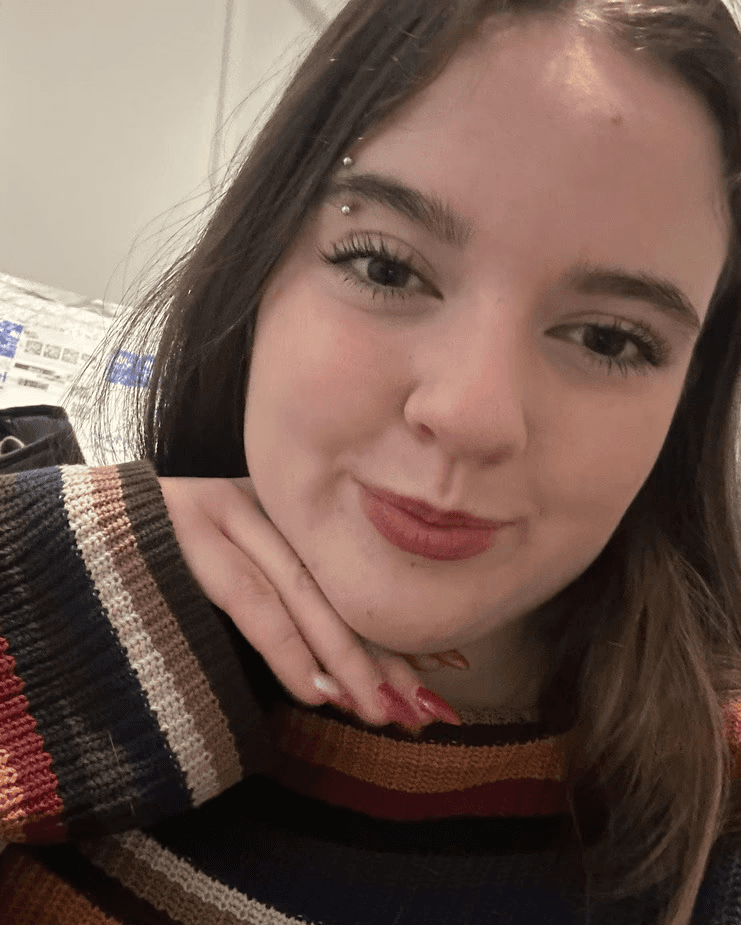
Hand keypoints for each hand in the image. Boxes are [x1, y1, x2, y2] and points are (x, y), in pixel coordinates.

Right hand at [158, 476, 464, 729]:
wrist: (95, 523)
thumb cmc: (177, 559)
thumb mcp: (245, 569)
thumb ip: (295, 605)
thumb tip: (355, 671)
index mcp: (290, 515)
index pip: (355, 578)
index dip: (401, 625)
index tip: (446, 669)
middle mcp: (270, 507)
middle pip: (341, 588)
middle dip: (386, 653)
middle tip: (423, 708)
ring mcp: (229, 515)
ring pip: (304, 594)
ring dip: (346, 659)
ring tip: (382, 711)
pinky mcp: (191, 535)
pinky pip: (251, 600)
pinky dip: (286, 648)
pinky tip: (316, 688)